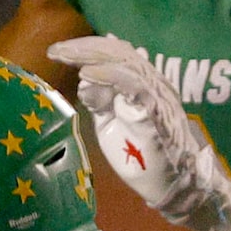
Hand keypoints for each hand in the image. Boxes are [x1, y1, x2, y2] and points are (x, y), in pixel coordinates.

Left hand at [48, 36, 230, 230]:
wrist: (174, 182)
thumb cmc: (141, 154)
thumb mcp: (111, 123)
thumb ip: (100, 101)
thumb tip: (84, 78)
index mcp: (141, 85)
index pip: (116, 56)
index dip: (87, 49)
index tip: (57, 52)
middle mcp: (151, 84)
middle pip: (120, 54)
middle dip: (85, 48)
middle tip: (56, 50)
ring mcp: (156, 96)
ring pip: (127, 64)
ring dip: (94, 57)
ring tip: (68, 55)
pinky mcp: (157, 113)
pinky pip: (136, 87)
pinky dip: (112, 77)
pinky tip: (90, 73)